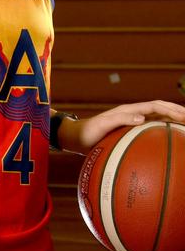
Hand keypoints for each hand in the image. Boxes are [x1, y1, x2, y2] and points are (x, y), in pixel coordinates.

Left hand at [69, 100, 184, 151]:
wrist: (76, 138)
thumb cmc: (88, 131)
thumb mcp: (102, 124)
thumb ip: (121, 119)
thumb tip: (142, 118)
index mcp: (130, 110)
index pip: (156, 106)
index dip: (172, 109)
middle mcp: (134, 114)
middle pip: (161, 110)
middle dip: (177, 112)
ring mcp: (133, 123)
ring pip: (158, 119)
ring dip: (173, 122)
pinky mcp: (131, 132)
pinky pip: (150, 131)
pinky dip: (162, 133)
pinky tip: (169, 144)